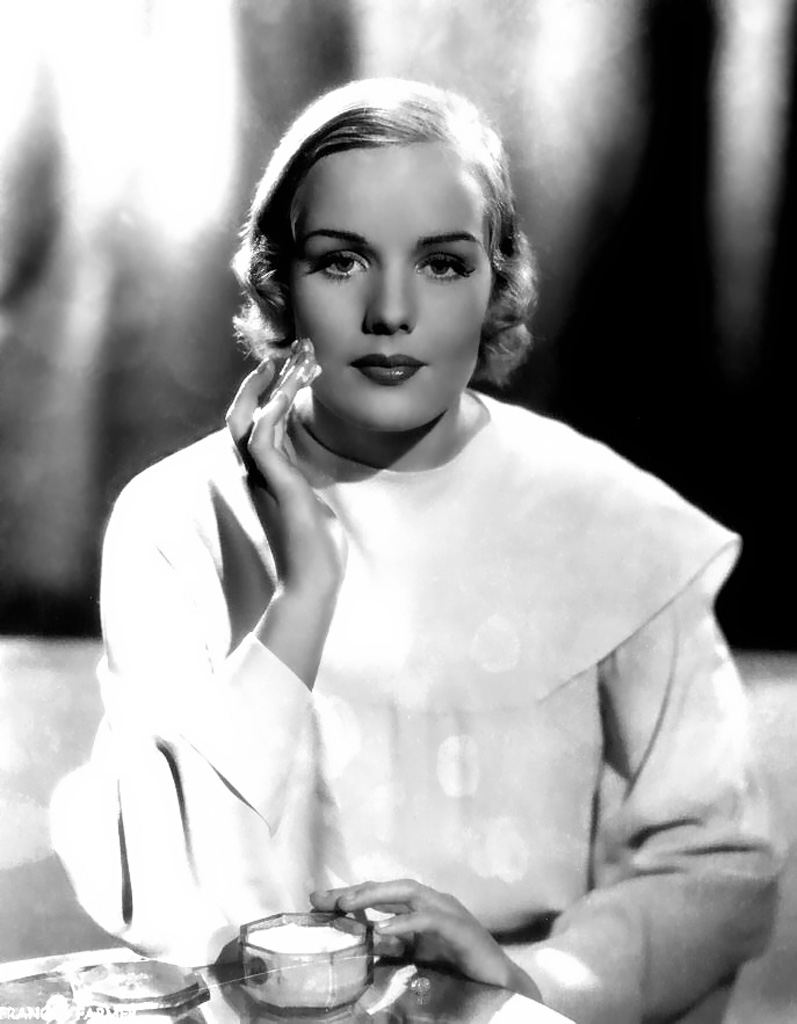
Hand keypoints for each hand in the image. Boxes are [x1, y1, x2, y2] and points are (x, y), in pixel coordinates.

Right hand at [226, 354, 346, 592]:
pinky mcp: (274, 483)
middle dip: (261, 384)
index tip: (291, 371)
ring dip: (271, 388)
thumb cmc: (317, 554)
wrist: (314, 583)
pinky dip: (270, 415)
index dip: (270, 397)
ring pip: (252, 421)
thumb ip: (304, 492)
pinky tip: (283, 395)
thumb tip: (313, 488)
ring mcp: (263, 478)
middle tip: (283, 354)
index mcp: (269, 478)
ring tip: (292, 361)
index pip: (260, 429)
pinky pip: (262, 440)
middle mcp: (259, 474)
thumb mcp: (313, 511)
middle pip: (245, 418)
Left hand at [310, 880, 541, 1001]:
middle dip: (357, 890)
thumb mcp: (416, 961)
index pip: (381, 896)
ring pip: (407, 892)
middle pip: (390, 887)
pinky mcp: (460, 927)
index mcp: (421, 909)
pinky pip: (428, 918)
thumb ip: (391, 952)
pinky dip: (405, 921)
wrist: (500, 986)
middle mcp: (433, 903)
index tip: (318, 900)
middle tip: (325, 898)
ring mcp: (447, 911)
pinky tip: (384, 928)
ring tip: (347, 904)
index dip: (351, 895)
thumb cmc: (459, 972)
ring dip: (375, 895)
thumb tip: (360, 949)